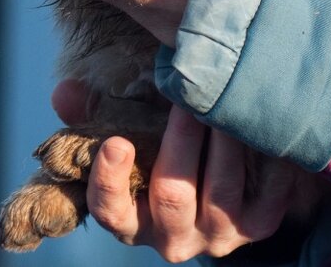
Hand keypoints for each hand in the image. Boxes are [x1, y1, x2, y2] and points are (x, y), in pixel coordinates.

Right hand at [52, 80, 294, 261]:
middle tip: (187, 99)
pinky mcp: (260, 225)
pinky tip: (259, 120)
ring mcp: (219, 235)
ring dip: (223, 141)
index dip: (111, 180)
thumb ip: (92, 115)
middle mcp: (174, 238)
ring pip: (221, 191)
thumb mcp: (125, 136)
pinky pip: (267, 191)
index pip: (111, 211)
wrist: (220, 185)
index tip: (117, 142)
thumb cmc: (158, 152)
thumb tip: (63, 92)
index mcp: (133, 221)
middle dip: (181, 143)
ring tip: (225, 99)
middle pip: (173, 196)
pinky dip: (264, 154)